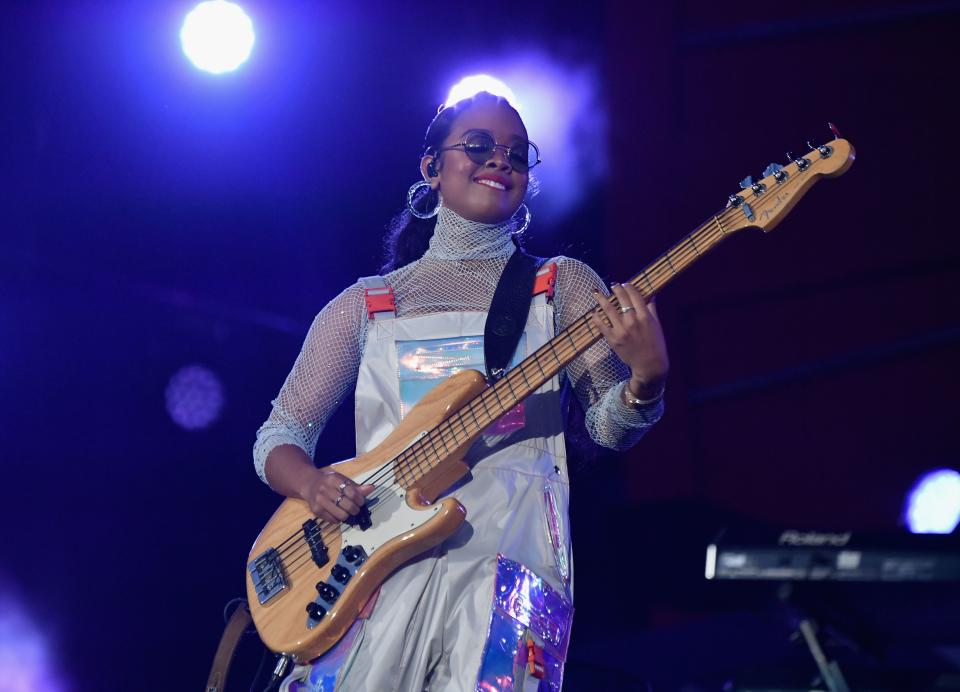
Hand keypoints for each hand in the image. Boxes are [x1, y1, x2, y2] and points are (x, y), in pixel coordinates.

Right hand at [301, 468, 374, 523]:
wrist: (309, 484)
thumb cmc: (329, 481)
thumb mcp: (342, 479)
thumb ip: (356, 486)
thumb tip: (371, 488)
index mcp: (334, 480)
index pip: (352, 493)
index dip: (360, 499)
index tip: (361, 502)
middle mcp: (325, 490)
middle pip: (347, 506)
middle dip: (355, 509)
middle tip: (356, 509)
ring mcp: (320, 501)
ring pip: (341, 515)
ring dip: (348, 516)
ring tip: (348, 512)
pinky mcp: (316, 511)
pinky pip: (333, 520)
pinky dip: (338, 519)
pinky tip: (338, 513)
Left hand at [589, 282, 669, 398]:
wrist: (649, 365)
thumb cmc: (656, 344)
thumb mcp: (656, 325)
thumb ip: (652, 308)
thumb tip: (651, 294)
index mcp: (645, 317)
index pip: (635, 296)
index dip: (629, 287)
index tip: (625, 284)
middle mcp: (632, 321)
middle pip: (621, 300)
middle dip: (616, 289)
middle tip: (612, 284)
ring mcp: (621, 330)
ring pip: (608, 309)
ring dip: (601, 299)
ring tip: (596, 292)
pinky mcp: (612, 339)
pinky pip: (601, 325)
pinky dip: (596, 317)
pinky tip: (594, 312)